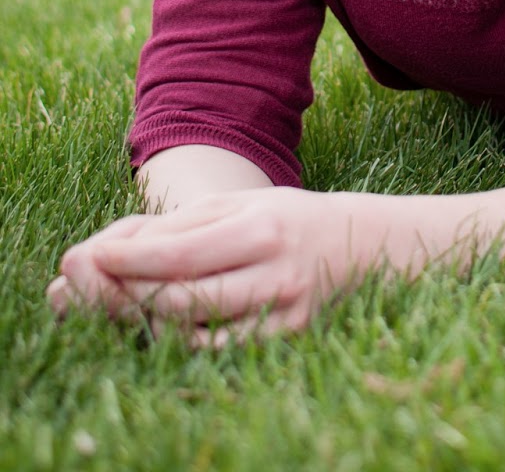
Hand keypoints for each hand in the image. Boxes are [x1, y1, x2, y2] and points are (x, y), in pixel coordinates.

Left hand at [47, 189, 363, 346]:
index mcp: (260, 227)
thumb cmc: (284, 219)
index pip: (180, 251)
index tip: (95, 255)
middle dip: (132, 294)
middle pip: (182, 298)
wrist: (358, 245)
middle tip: (102, 284)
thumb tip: (121, 247)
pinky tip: (170, 323)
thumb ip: (184, 224)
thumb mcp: (239, 204)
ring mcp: (282, 312)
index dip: (131, 259)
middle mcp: (273, 272)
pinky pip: (219, 352)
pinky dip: (185, 340)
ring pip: (196, 332)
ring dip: (152, 321)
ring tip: (132, 301)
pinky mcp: (287, 339)